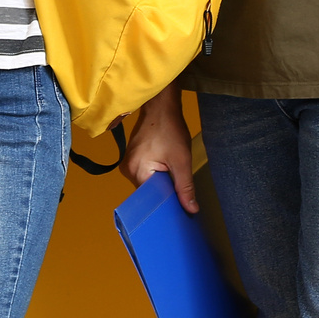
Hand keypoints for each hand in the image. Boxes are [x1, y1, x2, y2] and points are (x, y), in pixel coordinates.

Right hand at [119, 89, 197, 212]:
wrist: (161, 106)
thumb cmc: (170, 129)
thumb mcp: (181, 160)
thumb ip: (185, 186)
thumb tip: (191, 210)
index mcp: (135, 171)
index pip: (150, 199)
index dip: (167, 205)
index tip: (181, 211)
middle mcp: (127, 170)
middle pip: (148, 192)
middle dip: (165, 195)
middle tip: (183, 200)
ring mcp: (129, 163)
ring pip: (148, 184)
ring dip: (162, 185)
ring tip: (177, 187)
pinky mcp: (134, 157)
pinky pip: (146, 174)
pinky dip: (158, 176)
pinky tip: (169, 175)